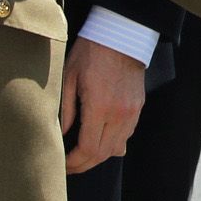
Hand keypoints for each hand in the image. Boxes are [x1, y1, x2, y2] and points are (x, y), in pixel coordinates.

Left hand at [58, 38, 145, 172]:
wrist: (121, 35)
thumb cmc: (91, 52)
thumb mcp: (69, 77)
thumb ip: (65, 109)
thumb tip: (62, 134)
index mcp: (100, 106)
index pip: (88, 149)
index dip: (75, 162)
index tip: (64, 164)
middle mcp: (119, 113)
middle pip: (103, 153)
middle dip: (85, 164)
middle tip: (70, 166)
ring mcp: (132, 111)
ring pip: (117, 148)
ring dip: (99, 156)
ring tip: (83, 157)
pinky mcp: (138, 107)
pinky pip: (126, 135)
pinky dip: (113, 144)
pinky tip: (101, 142)